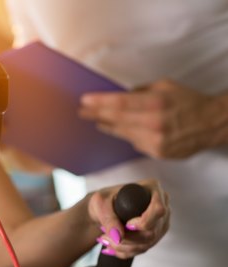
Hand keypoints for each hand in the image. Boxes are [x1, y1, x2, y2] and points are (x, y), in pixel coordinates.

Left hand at [79, 79, 227, 158]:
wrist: (212, 124)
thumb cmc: (188, 101)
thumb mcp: (165, 87)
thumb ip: (140, 92)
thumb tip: (117, 96)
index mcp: (157, 103)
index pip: (120, 103)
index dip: (100, 103)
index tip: (84, 101)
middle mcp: (154, 123)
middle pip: (117, 119)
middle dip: (97, 115)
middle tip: (81, 112)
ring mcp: (155, 141)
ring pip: (123, 133)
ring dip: (108, 126)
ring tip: (97, 121)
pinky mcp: (157, 152)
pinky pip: (135, 142)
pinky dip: (129, 135)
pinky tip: (123, 129)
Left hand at [87, 179, 169, 258]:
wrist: (103, 209)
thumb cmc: (103, 200)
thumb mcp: (100, 203)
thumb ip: (108, 218)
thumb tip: (119, 237)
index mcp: (151, 188)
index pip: (159, 210)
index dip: (144, 222)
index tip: (127, 225)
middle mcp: (161, 204)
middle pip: (152, 231)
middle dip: (127, 238)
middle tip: (105, 235)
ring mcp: (160, 222)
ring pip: (148, 243)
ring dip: (123, 246)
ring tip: (104, 240)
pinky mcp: (155, 235)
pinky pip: (143, 249)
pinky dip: (125, 251)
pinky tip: (111, 247)